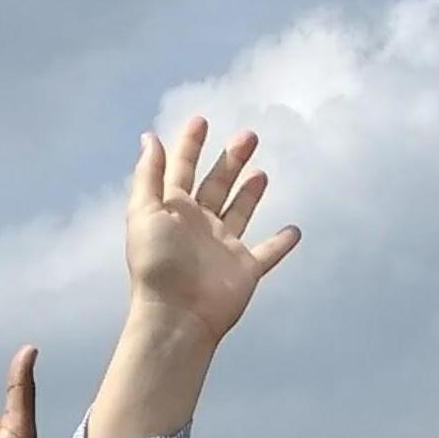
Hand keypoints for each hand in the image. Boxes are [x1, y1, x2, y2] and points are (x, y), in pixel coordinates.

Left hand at [123, 118, 300, 343]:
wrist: (177, 316)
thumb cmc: (157, 265)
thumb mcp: (144, 212)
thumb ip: (149, 175)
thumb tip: (149, 138)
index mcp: (174, 211)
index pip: (183, 169)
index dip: (190, 145)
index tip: (201, 120)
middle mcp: (200, 226)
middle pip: (217, 185)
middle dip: (231, 160)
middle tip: (248, 136)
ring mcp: (224, 248)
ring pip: (241, 212)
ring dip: (251, 192)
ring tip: (261, 171)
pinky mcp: (245, 270)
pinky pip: (268, 254)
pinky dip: (282, 243)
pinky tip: (294, 230)